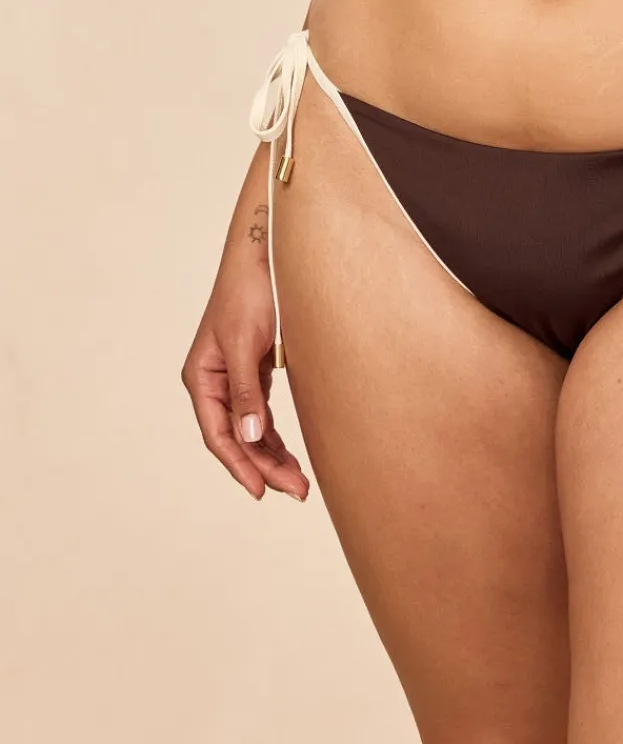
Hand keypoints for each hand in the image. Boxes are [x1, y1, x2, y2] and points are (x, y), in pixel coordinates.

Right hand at [181, 244, 309, 502]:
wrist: (268, 252)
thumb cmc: (251, 291)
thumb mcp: (246, 342)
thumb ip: (247, 391)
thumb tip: (250, 437)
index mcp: (202, 377)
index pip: (218, 434)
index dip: (240, 465)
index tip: (263, 491)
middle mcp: (214, 380)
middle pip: (237, 436)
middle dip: (264, 466)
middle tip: (298, 491)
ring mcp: (235, 375)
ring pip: (252, 427)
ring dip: (273, 455)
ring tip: (299, 482)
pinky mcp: (256, 367)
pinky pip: (263, 411)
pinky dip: (276, 433)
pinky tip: (291, 453)